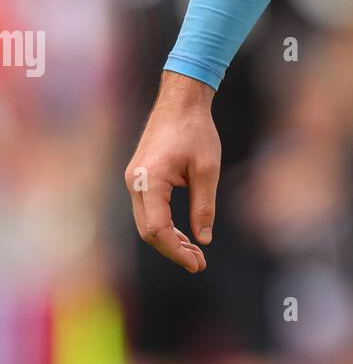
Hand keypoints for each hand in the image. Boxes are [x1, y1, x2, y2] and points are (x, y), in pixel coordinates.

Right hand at [124, 70, 220, 271]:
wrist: (181, 100)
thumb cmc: (196, 130)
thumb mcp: (207, 168)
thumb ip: (204, 205)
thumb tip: (203, 240)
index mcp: (150, 181)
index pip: (157, 229)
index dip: (176, 250)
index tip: (197, 263)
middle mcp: (135, 183)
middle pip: (148, 230)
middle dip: (173, 249)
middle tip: (199, 263)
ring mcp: (134, 180)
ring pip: (146, 222)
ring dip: (168, 239)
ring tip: (194, 252)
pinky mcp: (139, 177)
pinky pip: (148, 209)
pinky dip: (163, 224)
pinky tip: (183, 234)